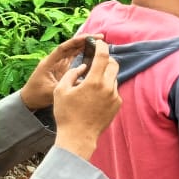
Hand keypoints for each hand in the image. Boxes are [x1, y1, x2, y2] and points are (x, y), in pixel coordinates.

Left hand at [20, 34, 101, 110]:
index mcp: (49, 62)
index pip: (64, 48)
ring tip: (99, 42)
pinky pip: (74, 57)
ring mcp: (58, 63)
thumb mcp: (52, 91)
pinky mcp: (62, 68)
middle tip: (100, 37)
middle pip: (70, 46)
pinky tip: (93, 52)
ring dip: (85, 45)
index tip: (89, 37)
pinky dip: (83, 53)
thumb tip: (85, 80)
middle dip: (84, 40)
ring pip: (73, 51)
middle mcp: (54, 60)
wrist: (29, 100)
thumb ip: (67, 85)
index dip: (77, 41)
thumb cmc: (37, 95)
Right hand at [52, 42, 120, 160]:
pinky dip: (106, 88)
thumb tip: (83, 66)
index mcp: (94, 81)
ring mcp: (115, 96)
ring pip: (113, 78)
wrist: (78, 136)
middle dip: (106, 59)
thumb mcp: (60, 90)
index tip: (99, 42)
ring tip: (91, 83)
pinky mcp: (118, 104)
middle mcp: (108, 87)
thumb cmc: (66, 113)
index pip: (103, 56)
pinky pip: (114, 90)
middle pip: (113, 64)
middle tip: (97, 61)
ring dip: (105, 75)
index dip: (101, 47)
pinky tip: (95, 96)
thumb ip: (72, 74)